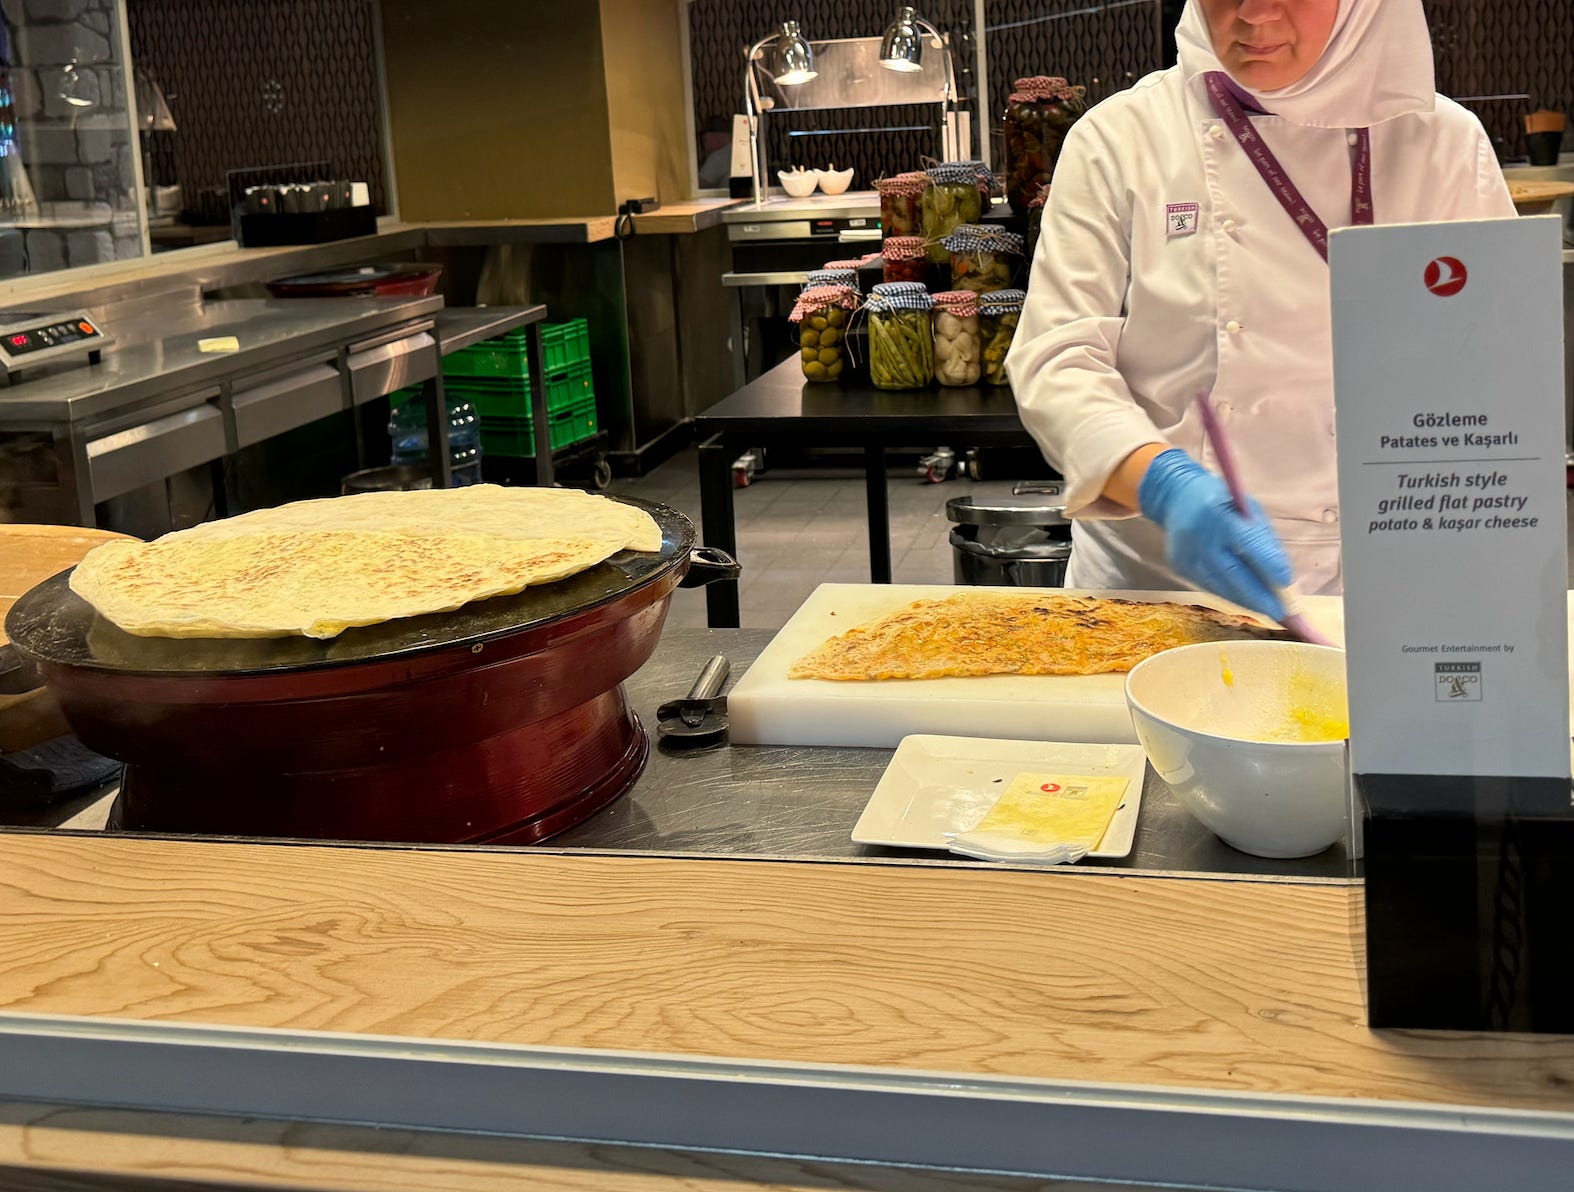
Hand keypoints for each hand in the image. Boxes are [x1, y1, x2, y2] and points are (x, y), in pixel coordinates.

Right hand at [1137, 449, 1291, 621]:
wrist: (1176, 498)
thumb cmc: (1222, 502)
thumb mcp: (1248, 508)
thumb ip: (1263, 539)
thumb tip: (1281, 575)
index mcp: (1220, 514)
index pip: (1249, 542)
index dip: (1269, 564)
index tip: (1287, 583)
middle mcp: (1201, 536)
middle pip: (1233, 573)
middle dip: (1259, 596)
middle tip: (1281, 612)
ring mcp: (1187, 554)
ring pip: (1221, 587)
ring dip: (1246, 600)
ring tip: (1268, 610)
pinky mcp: (1179, 567)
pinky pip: (1209, 586)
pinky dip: (1230, 594)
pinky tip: (1245, 599)